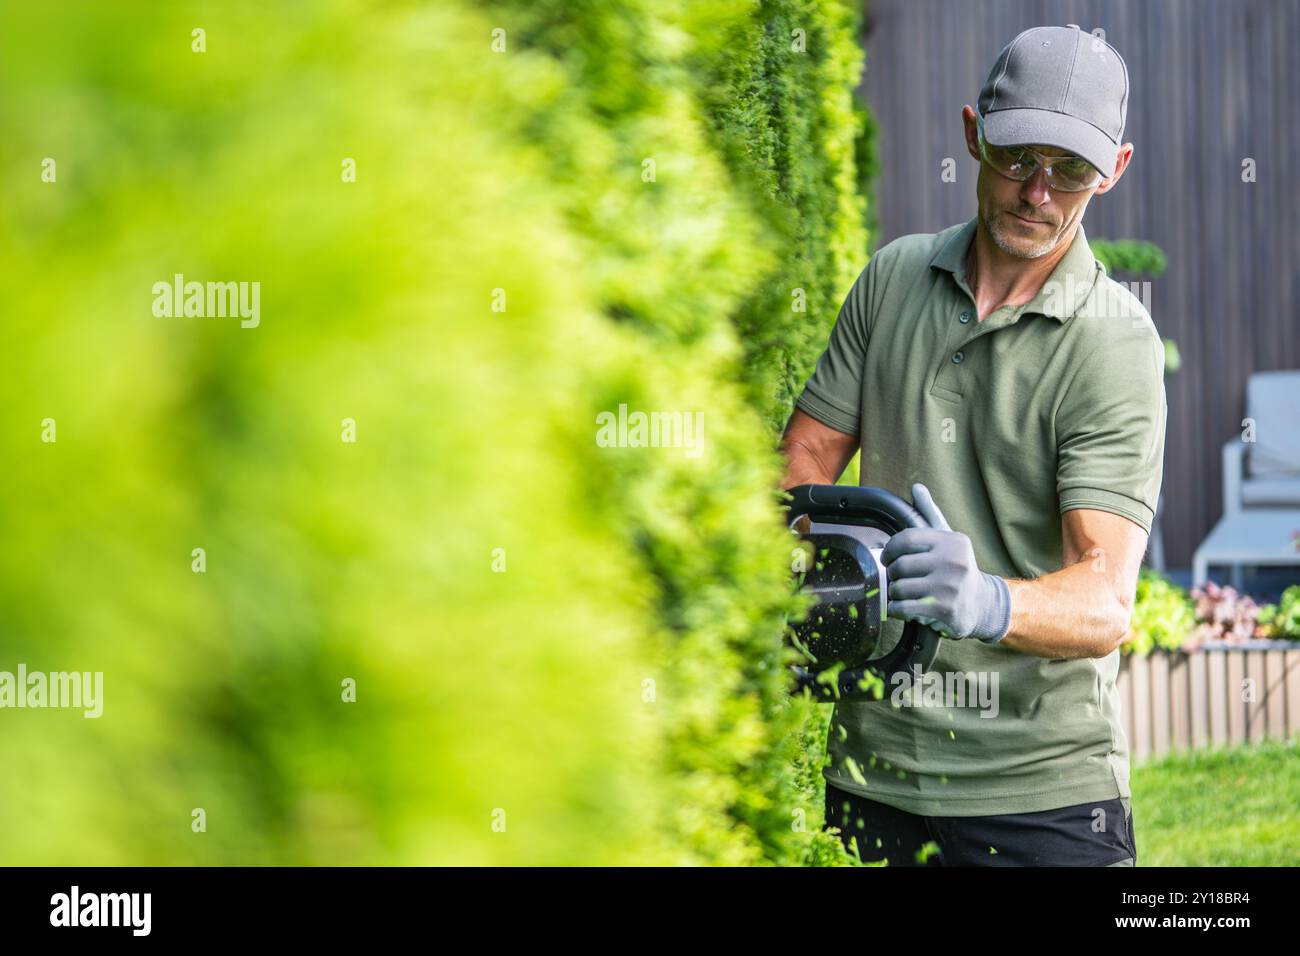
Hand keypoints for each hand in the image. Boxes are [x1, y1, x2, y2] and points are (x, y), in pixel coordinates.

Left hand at [880, 483, 1010, 642]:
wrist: (981, 604)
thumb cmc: (957, 567)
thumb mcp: (948, 539)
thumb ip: (930, 513)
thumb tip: (917, 487)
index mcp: (951, 541)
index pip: (907, 538)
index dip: (889, 549)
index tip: (887, 557)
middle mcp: (953, 562)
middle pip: (900, 565)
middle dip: (892, 573)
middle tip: (896, 578)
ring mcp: (949, 587)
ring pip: (900, 588)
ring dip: (894, 593)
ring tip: (901, 593)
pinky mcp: (945, 610)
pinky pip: (904, 608)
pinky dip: (895, 610)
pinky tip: (900, 608)